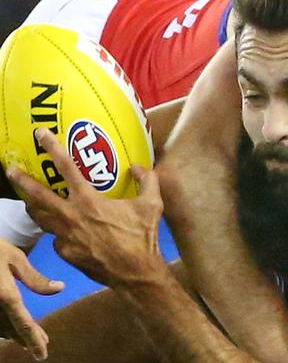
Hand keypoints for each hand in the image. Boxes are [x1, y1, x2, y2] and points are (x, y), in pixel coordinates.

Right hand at [0, 237, 63, 360]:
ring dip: (15, 334)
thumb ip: (35, 278)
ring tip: (31, 339)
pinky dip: (5, 326)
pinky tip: (11, 330)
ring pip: (1, 328)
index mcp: (5, 295)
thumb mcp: (16, 258)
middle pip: (12, 329)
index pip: (23, 323)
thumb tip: (60, 288)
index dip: (34, 340)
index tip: (42, 355)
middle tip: (41, 348)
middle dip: (27, 339)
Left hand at [6, 128, 165, 287]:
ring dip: (33, 207)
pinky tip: (66, 231)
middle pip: (38, 195)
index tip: (41, 135)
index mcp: (90, 201)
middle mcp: (72, 216)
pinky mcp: (66, 253)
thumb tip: (139, 167)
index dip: (52, 148)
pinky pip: (57, 238)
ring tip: (29, 201)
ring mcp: (65, 237)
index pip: (66, 168)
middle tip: (10, 170)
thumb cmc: (143, 237)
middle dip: (22, 181)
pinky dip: (59, 231)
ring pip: (40, 218)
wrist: (136, 273)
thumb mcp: (152, 204)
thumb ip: (147, 181)